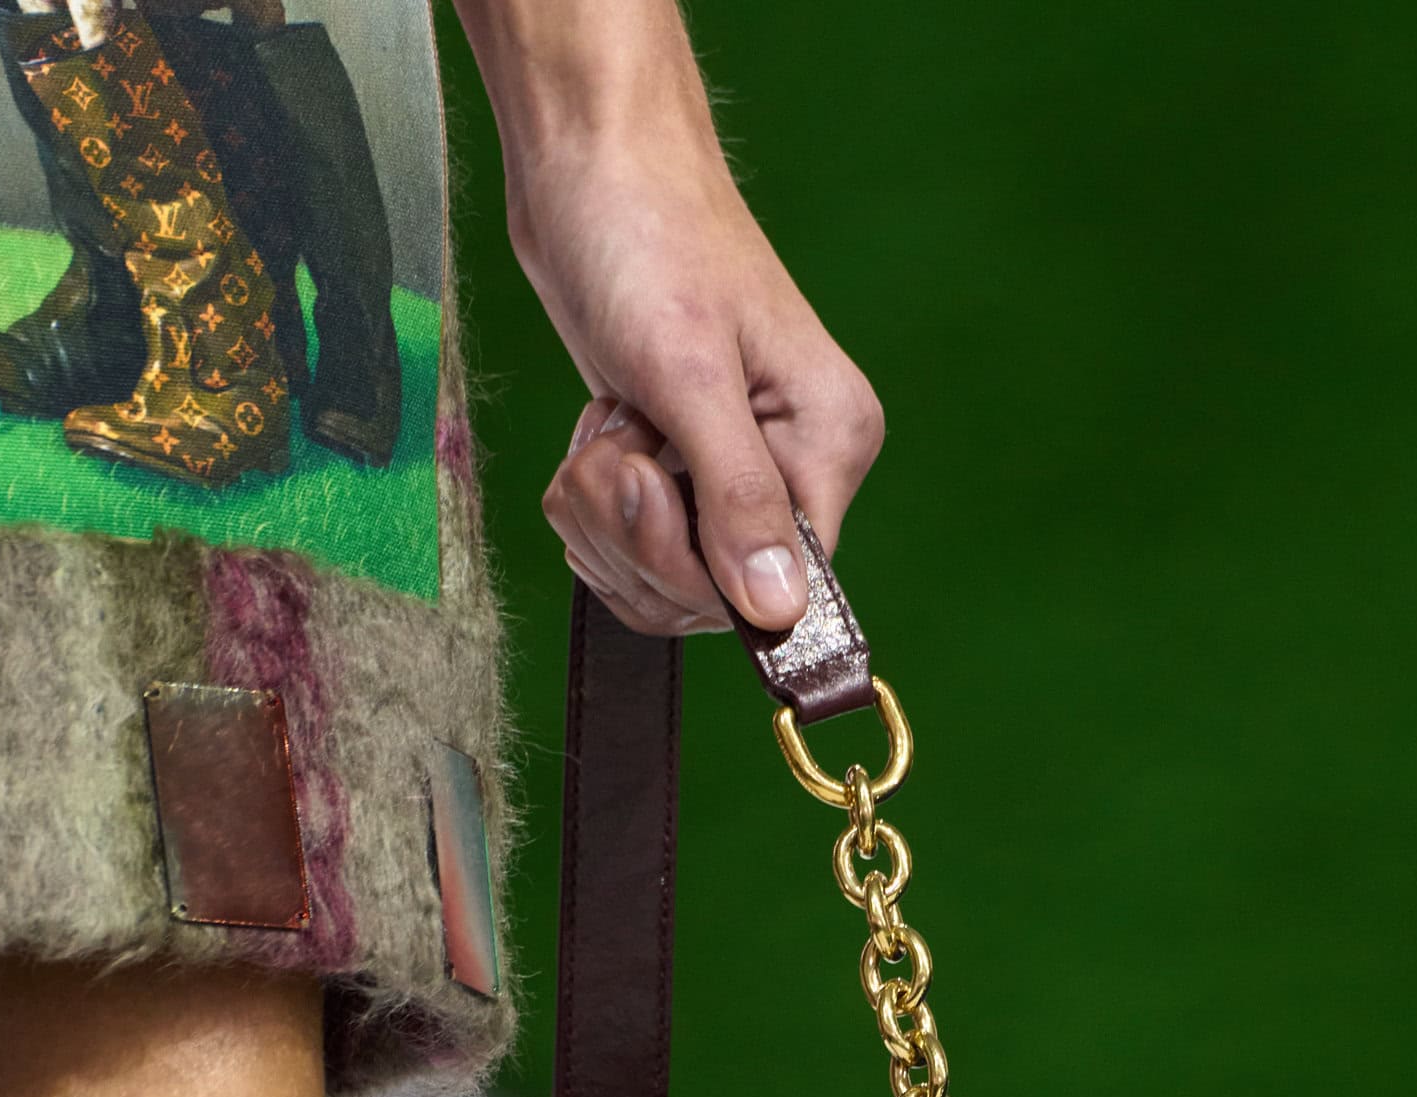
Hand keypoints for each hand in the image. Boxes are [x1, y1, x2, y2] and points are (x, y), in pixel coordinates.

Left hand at [489, 60, 882, 635]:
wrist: (588, 162)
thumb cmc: (646, 235)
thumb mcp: (690, 374)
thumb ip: (739, 500)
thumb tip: (781, 612)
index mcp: (828, 445)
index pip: (778, 587)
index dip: (696, 568)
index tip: (650, 482)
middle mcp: (793, 469)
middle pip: (709, 596)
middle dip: (634, 532)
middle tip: (619, 440)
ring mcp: (731, 474)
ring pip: (658, 577)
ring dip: (603, 515)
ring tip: (608, 422)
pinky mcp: (677, 470)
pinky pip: (628, 547)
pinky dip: (591, 503)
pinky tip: (600, 431)